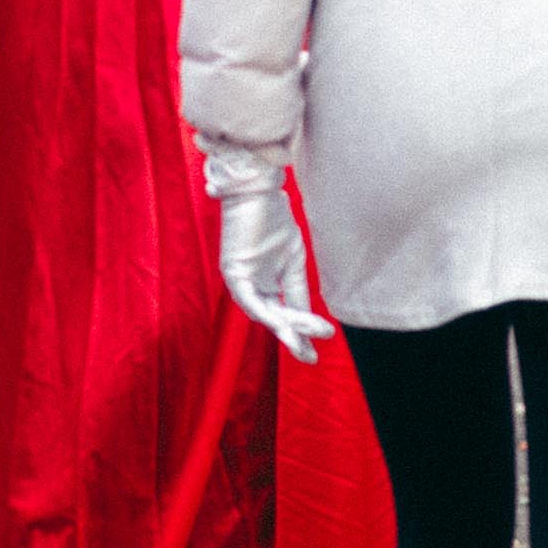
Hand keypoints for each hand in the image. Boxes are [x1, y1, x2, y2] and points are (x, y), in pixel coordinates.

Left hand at [205, 154, 334, 362]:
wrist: (258, 189)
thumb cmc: (274, 217)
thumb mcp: (294, 260)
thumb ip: (298, 289)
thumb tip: (309, 318)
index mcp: (265, 281)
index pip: (284, 312)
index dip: (300, 333)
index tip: (314, 355)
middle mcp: (251, 285)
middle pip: (274, 319)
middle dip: (292, 340)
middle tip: (309, 359)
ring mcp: (241, 280)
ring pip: (264, 314)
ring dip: (285, 329)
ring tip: (303, 343)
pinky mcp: (233, 272)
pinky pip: (252, 301)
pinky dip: (269, 314)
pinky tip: (286, 325)